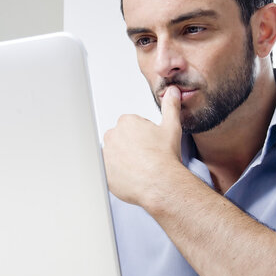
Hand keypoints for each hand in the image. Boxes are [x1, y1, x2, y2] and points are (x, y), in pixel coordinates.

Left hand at [103, 86, 183, 205]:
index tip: (150, 144)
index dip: (143, 136)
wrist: (161, 183)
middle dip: (131, 146)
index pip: (131, 126)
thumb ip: (170, 106)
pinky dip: (117, 174)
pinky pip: (108, 171)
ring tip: (140, 168)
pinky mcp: (103, 172)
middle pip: (121, 139)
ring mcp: (106, 154)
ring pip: (114, 155)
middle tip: (146, 157)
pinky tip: (131, 177)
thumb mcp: (172, 126)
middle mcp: (113, 135)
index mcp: (126, 122)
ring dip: (123, 159)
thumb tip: (172, 92)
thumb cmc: (165, 157)